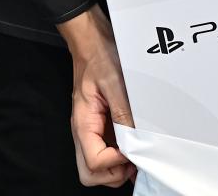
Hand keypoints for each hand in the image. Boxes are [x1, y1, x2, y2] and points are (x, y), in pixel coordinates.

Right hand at [58, 5, 135, 187]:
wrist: (91, 42)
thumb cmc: (99, 57)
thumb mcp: (114, 82)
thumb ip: (123, 112)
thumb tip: (134, 138)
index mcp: (83, 122)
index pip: (93, 162)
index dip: (115, 162)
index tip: (131, 150)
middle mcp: (83, 131)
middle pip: (89, 173)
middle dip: (112, 174)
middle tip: (132, 161)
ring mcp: (90, 130)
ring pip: (95, 168)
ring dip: (116, 168)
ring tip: (135, 153)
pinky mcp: (98, 125)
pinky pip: (104, 151)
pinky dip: (118, 156)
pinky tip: (132, 144)